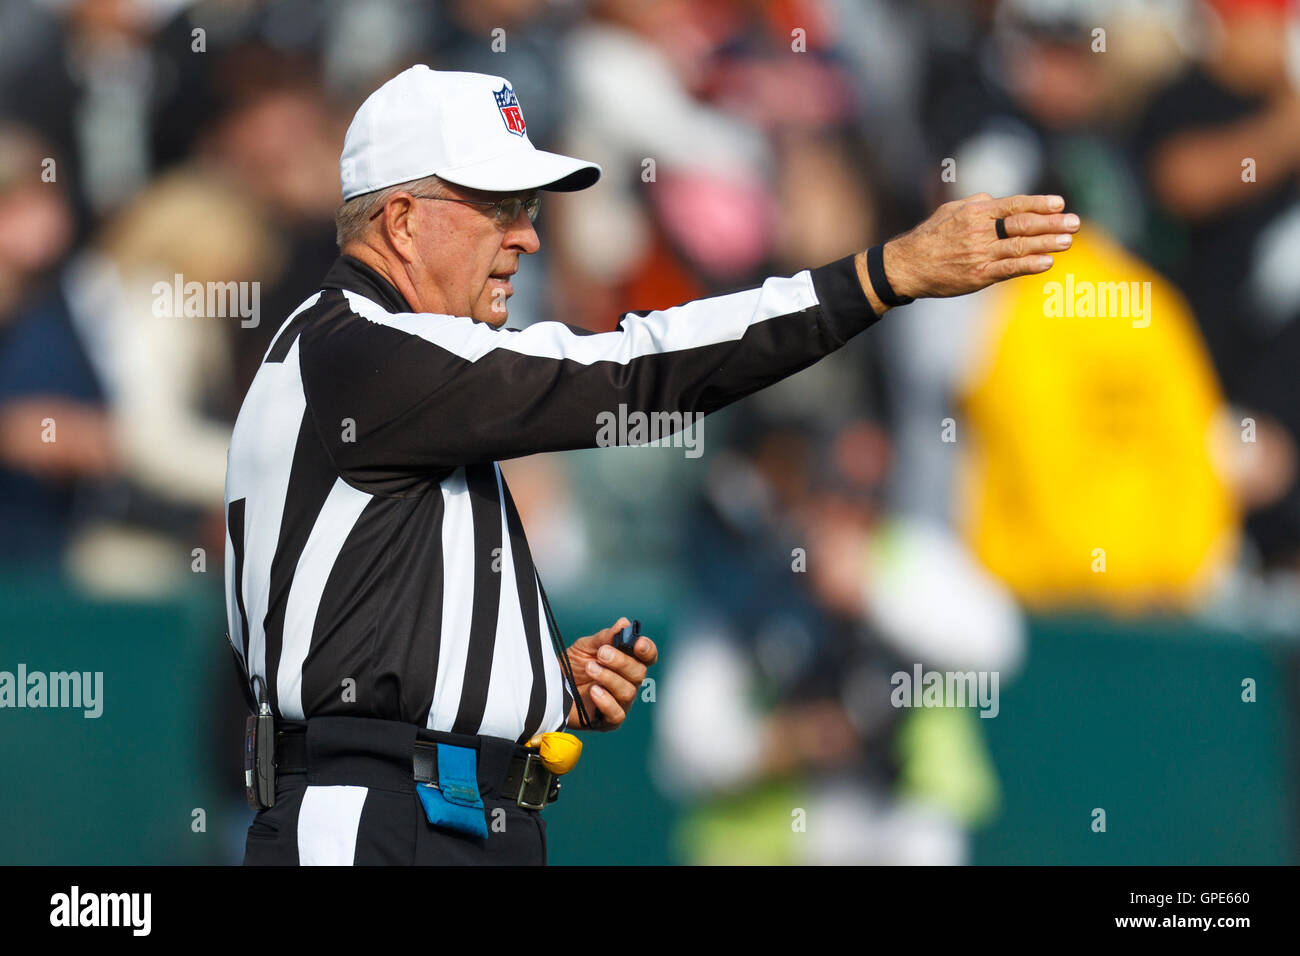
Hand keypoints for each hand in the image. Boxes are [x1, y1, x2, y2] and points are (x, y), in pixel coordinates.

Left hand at [564, 617, 657, 730]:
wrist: (551, 688)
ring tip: (590, 669)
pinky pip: (617, 714)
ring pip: (628, 692)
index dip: (647, 650)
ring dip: (608, 678)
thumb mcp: (585, 647)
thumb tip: (624, 624)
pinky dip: (606, 701)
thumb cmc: (571, 667)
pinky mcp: (608, 721)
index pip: (647, 657)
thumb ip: (605, 637)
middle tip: (601, 654)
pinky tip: (593, 691)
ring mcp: (620, 702)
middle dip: (621, 661)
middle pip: (639, 673)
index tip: (638, 643)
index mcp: (626, 663)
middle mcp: (628, 683)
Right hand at [867, 193, 1079, 303]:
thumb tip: (998, 200)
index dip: (1040, 204)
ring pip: (1021, 246)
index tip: (1060, 204)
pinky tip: (1047, 262)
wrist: (908, 266)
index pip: (1015, 205)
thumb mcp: (951, 210)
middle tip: (1075, 222)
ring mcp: (981, 254)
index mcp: (976, 212)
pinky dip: (1030, 264)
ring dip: (1048, 243)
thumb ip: (978, 204)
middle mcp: (981, 231)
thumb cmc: (931, 236)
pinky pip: (1010, 268)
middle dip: (1052, 223)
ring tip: (1068, 241)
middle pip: (1024, 224)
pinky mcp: (979, 275)